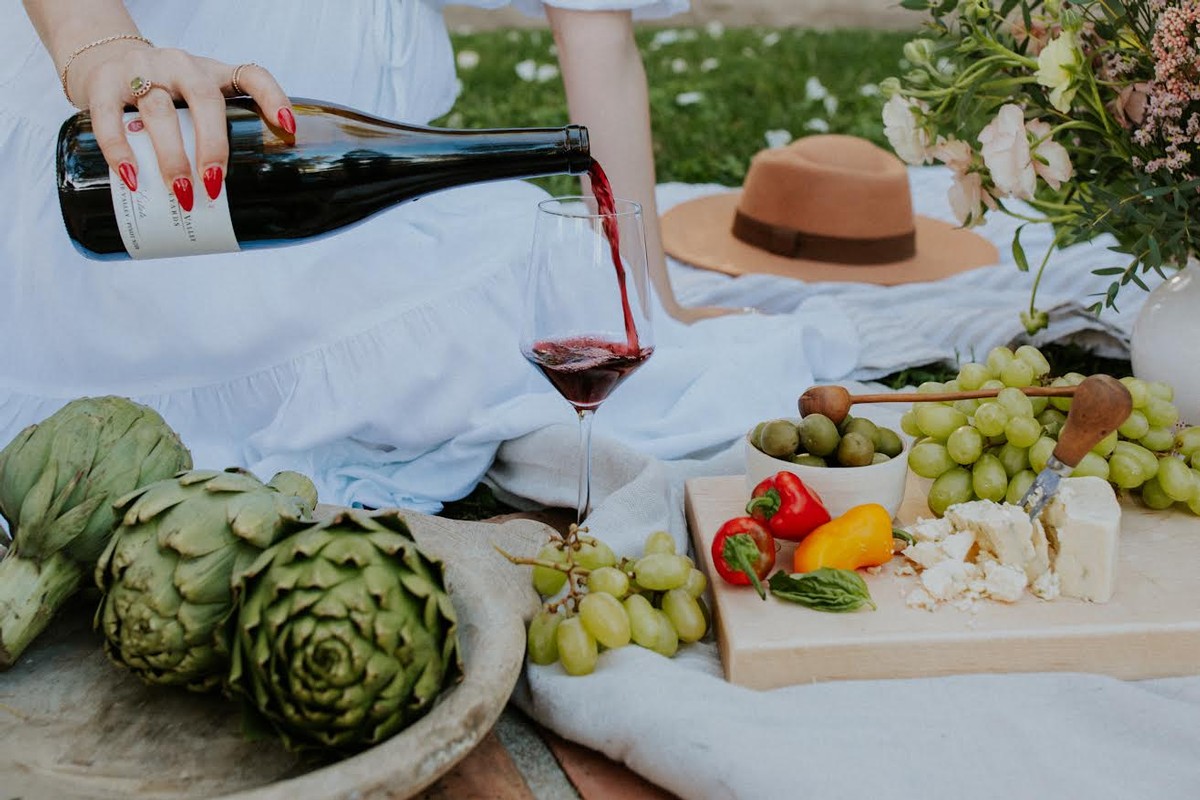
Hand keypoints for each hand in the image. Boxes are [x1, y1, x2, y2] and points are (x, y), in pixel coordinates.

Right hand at [67, 43, 290, 208]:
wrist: (102, 60)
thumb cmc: (163, 94)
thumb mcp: (195, 102)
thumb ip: (217, 136)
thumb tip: (244, 202)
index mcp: (212, 72)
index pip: (252, 75)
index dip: (274, 98)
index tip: (288, 128)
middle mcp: (180, 66)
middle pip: (204, 100)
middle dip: (212, 145)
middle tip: (213, 185)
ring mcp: (141, 70)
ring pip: (159, 111)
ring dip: (172, 156)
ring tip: (181, 193)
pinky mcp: (104, 83)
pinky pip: (110, 118)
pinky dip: (119, 150)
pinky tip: (131, 177)